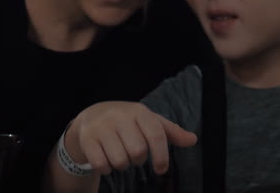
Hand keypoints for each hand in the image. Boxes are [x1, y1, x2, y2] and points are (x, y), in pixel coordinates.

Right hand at [65, 101, 196, 175]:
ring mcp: (101, 127)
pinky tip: (105, 159)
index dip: (161, 155)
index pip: (156, 134)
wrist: (91, 116)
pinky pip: (102, 165)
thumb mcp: (147, 121)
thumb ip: (170, 131)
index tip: (161, 169)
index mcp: (138, 111)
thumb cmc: (126, 122)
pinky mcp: (87, 139)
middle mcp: (119, 116)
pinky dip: (106, 168)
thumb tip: (193, 140)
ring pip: (120, 161)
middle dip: (138, 160)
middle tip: (133, 155)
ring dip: (122, 165)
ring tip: (119, 155)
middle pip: (138, 152)